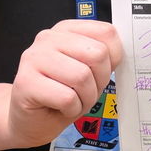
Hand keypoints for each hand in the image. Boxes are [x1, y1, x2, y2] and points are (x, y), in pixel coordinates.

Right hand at [7, 20, 122, 147]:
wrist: (29, 120)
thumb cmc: (61, 95)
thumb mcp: (88, 71)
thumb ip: (103, 57)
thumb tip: (124, 51)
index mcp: (66, 30)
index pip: (106, 32)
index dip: (113, 58)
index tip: (101, 72)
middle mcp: (48, 38)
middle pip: (97, 54)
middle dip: (99, 81)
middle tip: (86, 92)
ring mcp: (34, 58)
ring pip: (82, 77)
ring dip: (85, 98)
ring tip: (73, 101)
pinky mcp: (26, 82)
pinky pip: (67, 97)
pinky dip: (71, 109)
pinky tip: (60, 108)